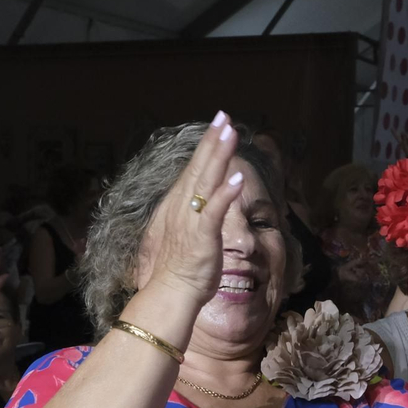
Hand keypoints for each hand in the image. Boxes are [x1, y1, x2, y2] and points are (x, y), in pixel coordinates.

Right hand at [141, 114, 246, 305]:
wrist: (170, 291)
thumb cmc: (178, 267)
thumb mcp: (183, 232)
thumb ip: (192, 213)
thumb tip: (200, 199)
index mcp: (178, 205)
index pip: (193, 169)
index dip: (205, 146)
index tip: (217, 125)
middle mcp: (182, 207)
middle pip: (199, 167)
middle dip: (212, 140)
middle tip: (223, 116)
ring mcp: (192, 219)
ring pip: (206, 180)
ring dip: (219, 156)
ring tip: (230, 133)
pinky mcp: (203, 235)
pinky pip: (215, 210)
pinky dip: (226, 193)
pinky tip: (237, 177)